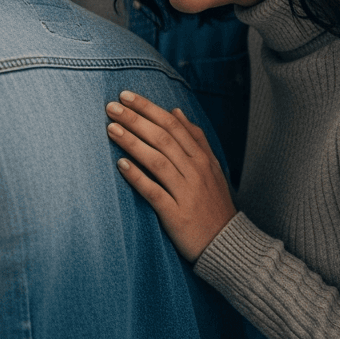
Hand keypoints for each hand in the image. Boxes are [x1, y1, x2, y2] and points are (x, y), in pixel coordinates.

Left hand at [105, 91, 236, 262]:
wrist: (228, 243)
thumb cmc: (213, 203)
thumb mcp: (212, 167)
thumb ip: (195, 139)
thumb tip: (176, 111)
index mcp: (202, 158)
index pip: (173, 124)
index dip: (148, 108)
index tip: (126, 95)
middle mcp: (195, 171)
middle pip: (162, 138)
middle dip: (135, 119)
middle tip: (111, 107)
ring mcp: (186, 192)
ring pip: (157, 160)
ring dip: (132, 142)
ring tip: (111, 129)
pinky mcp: (176, 213)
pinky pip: (154, 192)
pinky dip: (137, 177)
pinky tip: (120, 164)